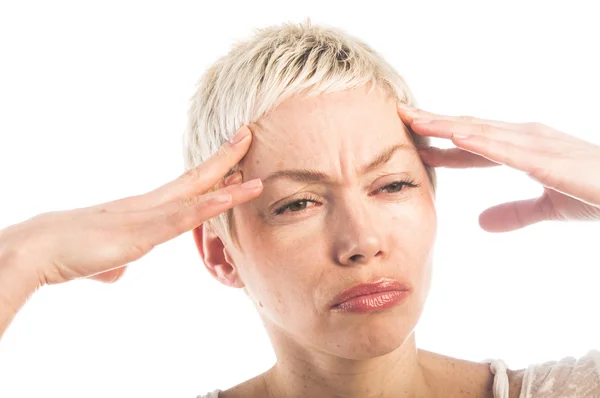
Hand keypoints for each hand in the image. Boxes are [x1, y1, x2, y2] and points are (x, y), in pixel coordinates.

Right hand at [0, 126, 261, 287]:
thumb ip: (114, 262)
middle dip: (224, 157)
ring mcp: (148, 215)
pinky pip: (183, 216)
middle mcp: (149, 205)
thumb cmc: (67, 253)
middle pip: (195, 177)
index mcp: (143, 210)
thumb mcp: (100, 260)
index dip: (211, 175)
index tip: (233, 163)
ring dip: (227, 178)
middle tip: (248, 135)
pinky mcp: (142, 232)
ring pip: (195, 192)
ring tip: (254, 164)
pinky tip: (232, 196)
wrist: (37, 249)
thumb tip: (117, 271)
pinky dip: (210, 205)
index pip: (184, 188)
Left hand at [397, 105, 599, 231]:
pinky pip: (510, 150)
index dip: (440, 141)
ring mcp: (538, 145)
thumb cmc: (597, 191)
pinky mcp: (551, 160)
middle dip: (434, 121)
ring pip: (483, 132)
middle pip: (471, 128)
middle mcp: (526, 138)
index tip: (409, 140)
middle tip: (398, 114)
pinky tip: (456, 136)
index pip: (472, 142)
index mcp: (523, 147)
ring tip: (415, 119)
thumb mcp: (548, 206)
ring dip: (447, 125)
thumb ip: (515, 212)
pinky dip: (481, 142)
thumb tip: (481, 222)